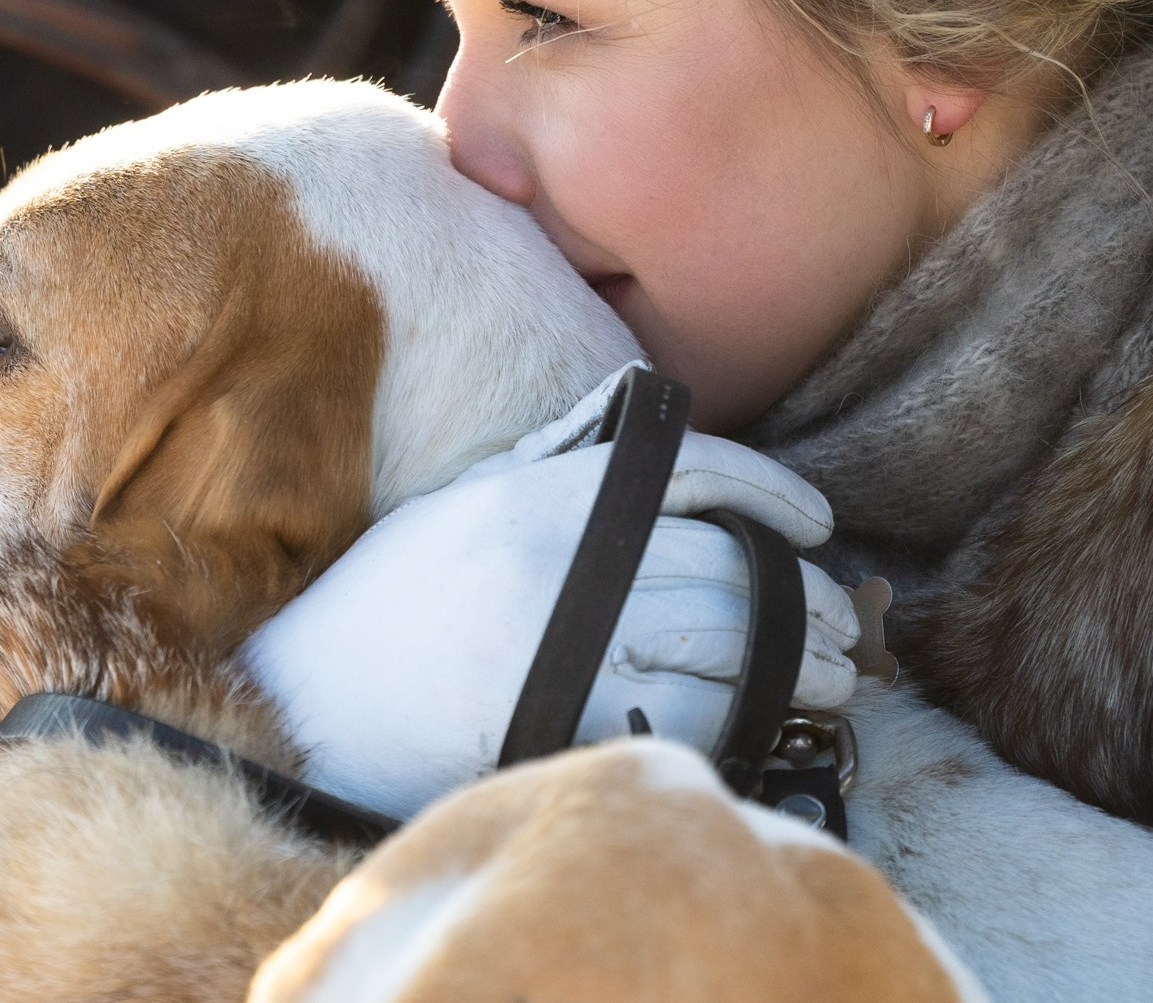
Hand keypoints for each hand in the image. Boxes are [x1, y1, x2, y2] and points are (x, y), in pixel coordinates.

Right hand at [241, 367, 859, 817]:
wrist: (311, 699)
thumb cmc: (394, 600)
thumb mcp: (470, 500)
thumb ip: (561, 462)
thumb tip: (651, 425)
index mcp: (544, 493)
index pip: (696, 471)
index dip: (773, 494)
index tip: (817, 524)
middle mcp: (561, 557)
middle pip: (729, 564)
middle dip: (803, 600)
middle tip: (842, 627)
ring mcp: (566, 640)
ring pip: (729, 640)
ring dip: (800, 664)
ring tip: (833, 681)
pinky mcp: (564, 721)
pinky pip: (693, 714)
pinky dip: (745, 719)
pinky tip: (771, 726)